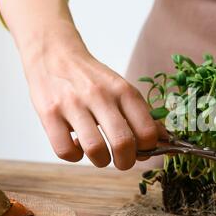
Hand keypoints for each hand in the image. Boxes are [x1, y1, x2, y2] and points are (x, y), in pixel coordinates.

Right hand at [25, 42, 160, 169]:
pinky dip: (74, 157)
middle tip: (123, 160)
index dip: (148, 148)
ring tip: (100, 154)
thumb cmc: (93, 79)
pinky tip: (77, 146)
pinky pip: (65, 151)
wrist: (54, 54)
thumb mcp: (122, 90)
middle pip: (123, 143)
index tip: (142, 149)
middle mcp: (100, 96)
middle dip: (126, 162)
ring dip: (101, 161)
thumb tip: (166, 141)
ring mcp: (73, 104)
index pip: (147, 131)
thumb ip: (143, 115)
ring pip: (95, 150)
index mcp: (124, 91)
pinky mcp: (49, 113)